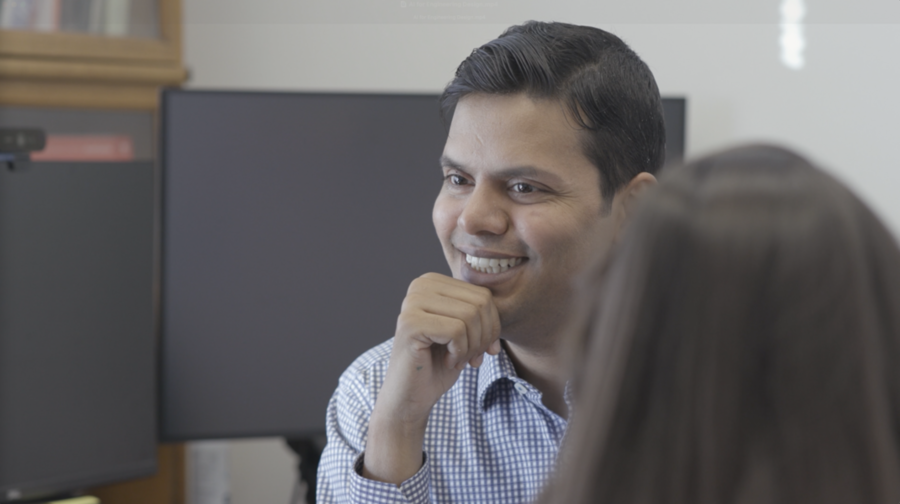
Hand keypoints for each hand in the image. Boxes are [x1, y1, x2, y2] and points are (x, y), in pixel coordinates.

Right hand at [363, 272, 501, 483]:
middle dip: (484, 337)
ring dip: (472, 347)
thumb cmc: (438, 364)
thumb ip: (481, 313)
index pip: (484, 295)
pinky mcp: (410, 323)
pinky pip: (457, 331)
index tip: (480, 349)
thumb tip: (506, 310)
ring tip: (458, 360)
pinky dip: (460, 352)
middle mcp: (420, 285)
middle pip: (480, 304)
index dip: (492, 327)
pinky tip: (448, 362)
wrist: (411, 396)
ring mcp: (412, 303)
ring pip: (471, 316)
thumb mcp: (466, 332)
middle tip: (471, 357)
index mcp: (433, 282)